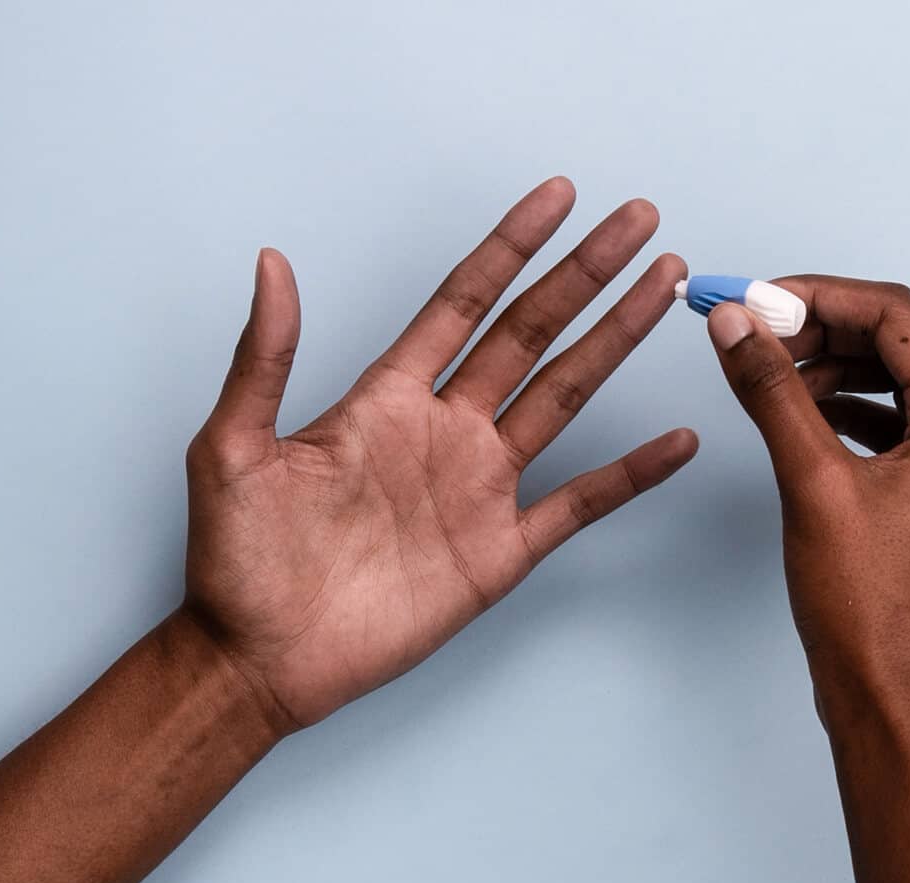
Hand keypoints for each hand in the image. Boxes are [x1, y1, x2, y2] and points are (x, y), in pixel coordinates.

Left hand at [183, 178, 696, 731]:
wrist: (258, 659)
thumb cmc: (235, 557)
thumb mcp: (232, 447)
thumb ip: (263, 357)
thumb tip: (271, 261)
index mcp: (387, 397)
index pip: (465, 301)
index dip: (512, 246)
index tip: (559, 197)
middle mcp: (445, 429)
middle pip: (532, 332)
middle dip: (586, 274)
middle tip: (641, 221)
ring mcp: (479, 489)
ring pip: (566, 396)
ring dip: (615, 341)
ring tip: (665, 288)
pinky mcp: (499, 552)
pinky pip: (580, 503)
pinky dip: (632, 473)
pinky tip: (678, 441)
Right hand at [704, 277, 909, 707]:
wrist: (886, 691)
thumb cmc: (864, 603)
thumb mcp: (810, 480)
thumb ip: (773, 391)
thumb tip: (736, 324)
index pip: (897, 317)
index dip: (822, 296)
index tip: (757, 300)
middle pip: (898, 341)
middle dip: (823, 325)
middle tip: (753, 329)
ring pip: (894, 378)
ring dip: (831, 362)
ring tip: (768, 370)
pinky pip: (891, 420)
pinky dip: (843, 404)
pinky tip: (799, 412)